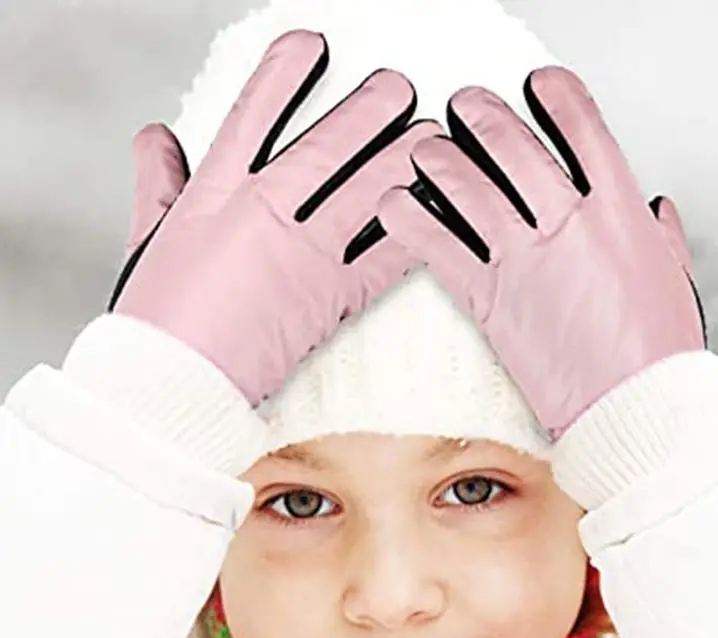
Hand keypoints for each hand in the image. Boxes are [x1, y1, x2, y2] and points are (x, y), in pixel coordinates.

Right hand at [110, 30, 439, 404]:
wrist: (174, 381)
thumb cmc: (159, 320)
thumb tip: (157, 136)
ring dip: (399, 161)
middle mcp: (262, 216)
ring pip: (360, 195)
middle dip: (365, 113)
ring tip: (431, 136)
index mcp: (214, 196)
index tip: (313, 45)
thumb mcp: (149, 239)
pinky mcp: (328, 301)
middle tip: (399, 87)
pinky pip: (380, 261)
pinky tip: (436, 215)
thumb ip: (159, 183)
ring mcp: (300, 257)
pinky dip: (410, 236)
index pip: (252, 118)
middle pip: (324, 150)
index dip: (284, 77)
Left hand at [378, 66, 704, 437]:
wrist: (634, 406)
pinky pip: (441, 248)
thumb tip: (654, 211)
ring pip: (468, 188)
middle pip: (513, 147)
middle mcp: (568, 224)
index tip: (539, 87)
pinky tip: (395, 206)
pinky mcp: (492, 300)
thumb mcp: (675, 281)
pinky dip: (411, 221)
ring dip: (438, 159)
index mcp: (620, 212)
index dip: (555, 97)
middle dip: (482, 117)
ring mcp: (526, 259)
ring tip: (424, 149)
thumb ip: (661, 237)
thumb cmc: (658, 356)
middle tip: (466, 108)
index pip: (583, 128)